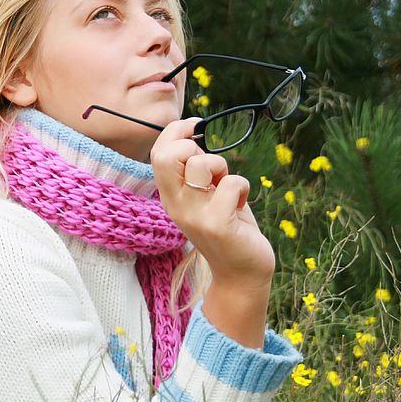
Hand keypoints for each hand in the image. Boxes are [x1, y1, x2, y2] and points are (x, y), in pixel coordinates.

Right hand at [149, 117, 274, 291]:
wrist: (241, 274)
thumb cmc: (229, 226)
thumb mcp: (206, 195)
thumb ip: (197, 171)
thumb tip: (194, 138)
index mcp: (171, 196)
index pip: (157, 153)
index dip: (176, 131)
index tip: (196, 128)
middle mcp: (176, 205)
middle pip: (166, 156)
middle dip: (191, 145)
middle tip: (210, 166)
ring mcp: (194, 216)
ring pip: (201, 164)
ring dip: (221, 166)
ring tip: (226, 186)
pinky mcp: (217, 225)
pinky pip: (231, 184)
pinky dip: (243, 187)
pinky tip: (241, 204)